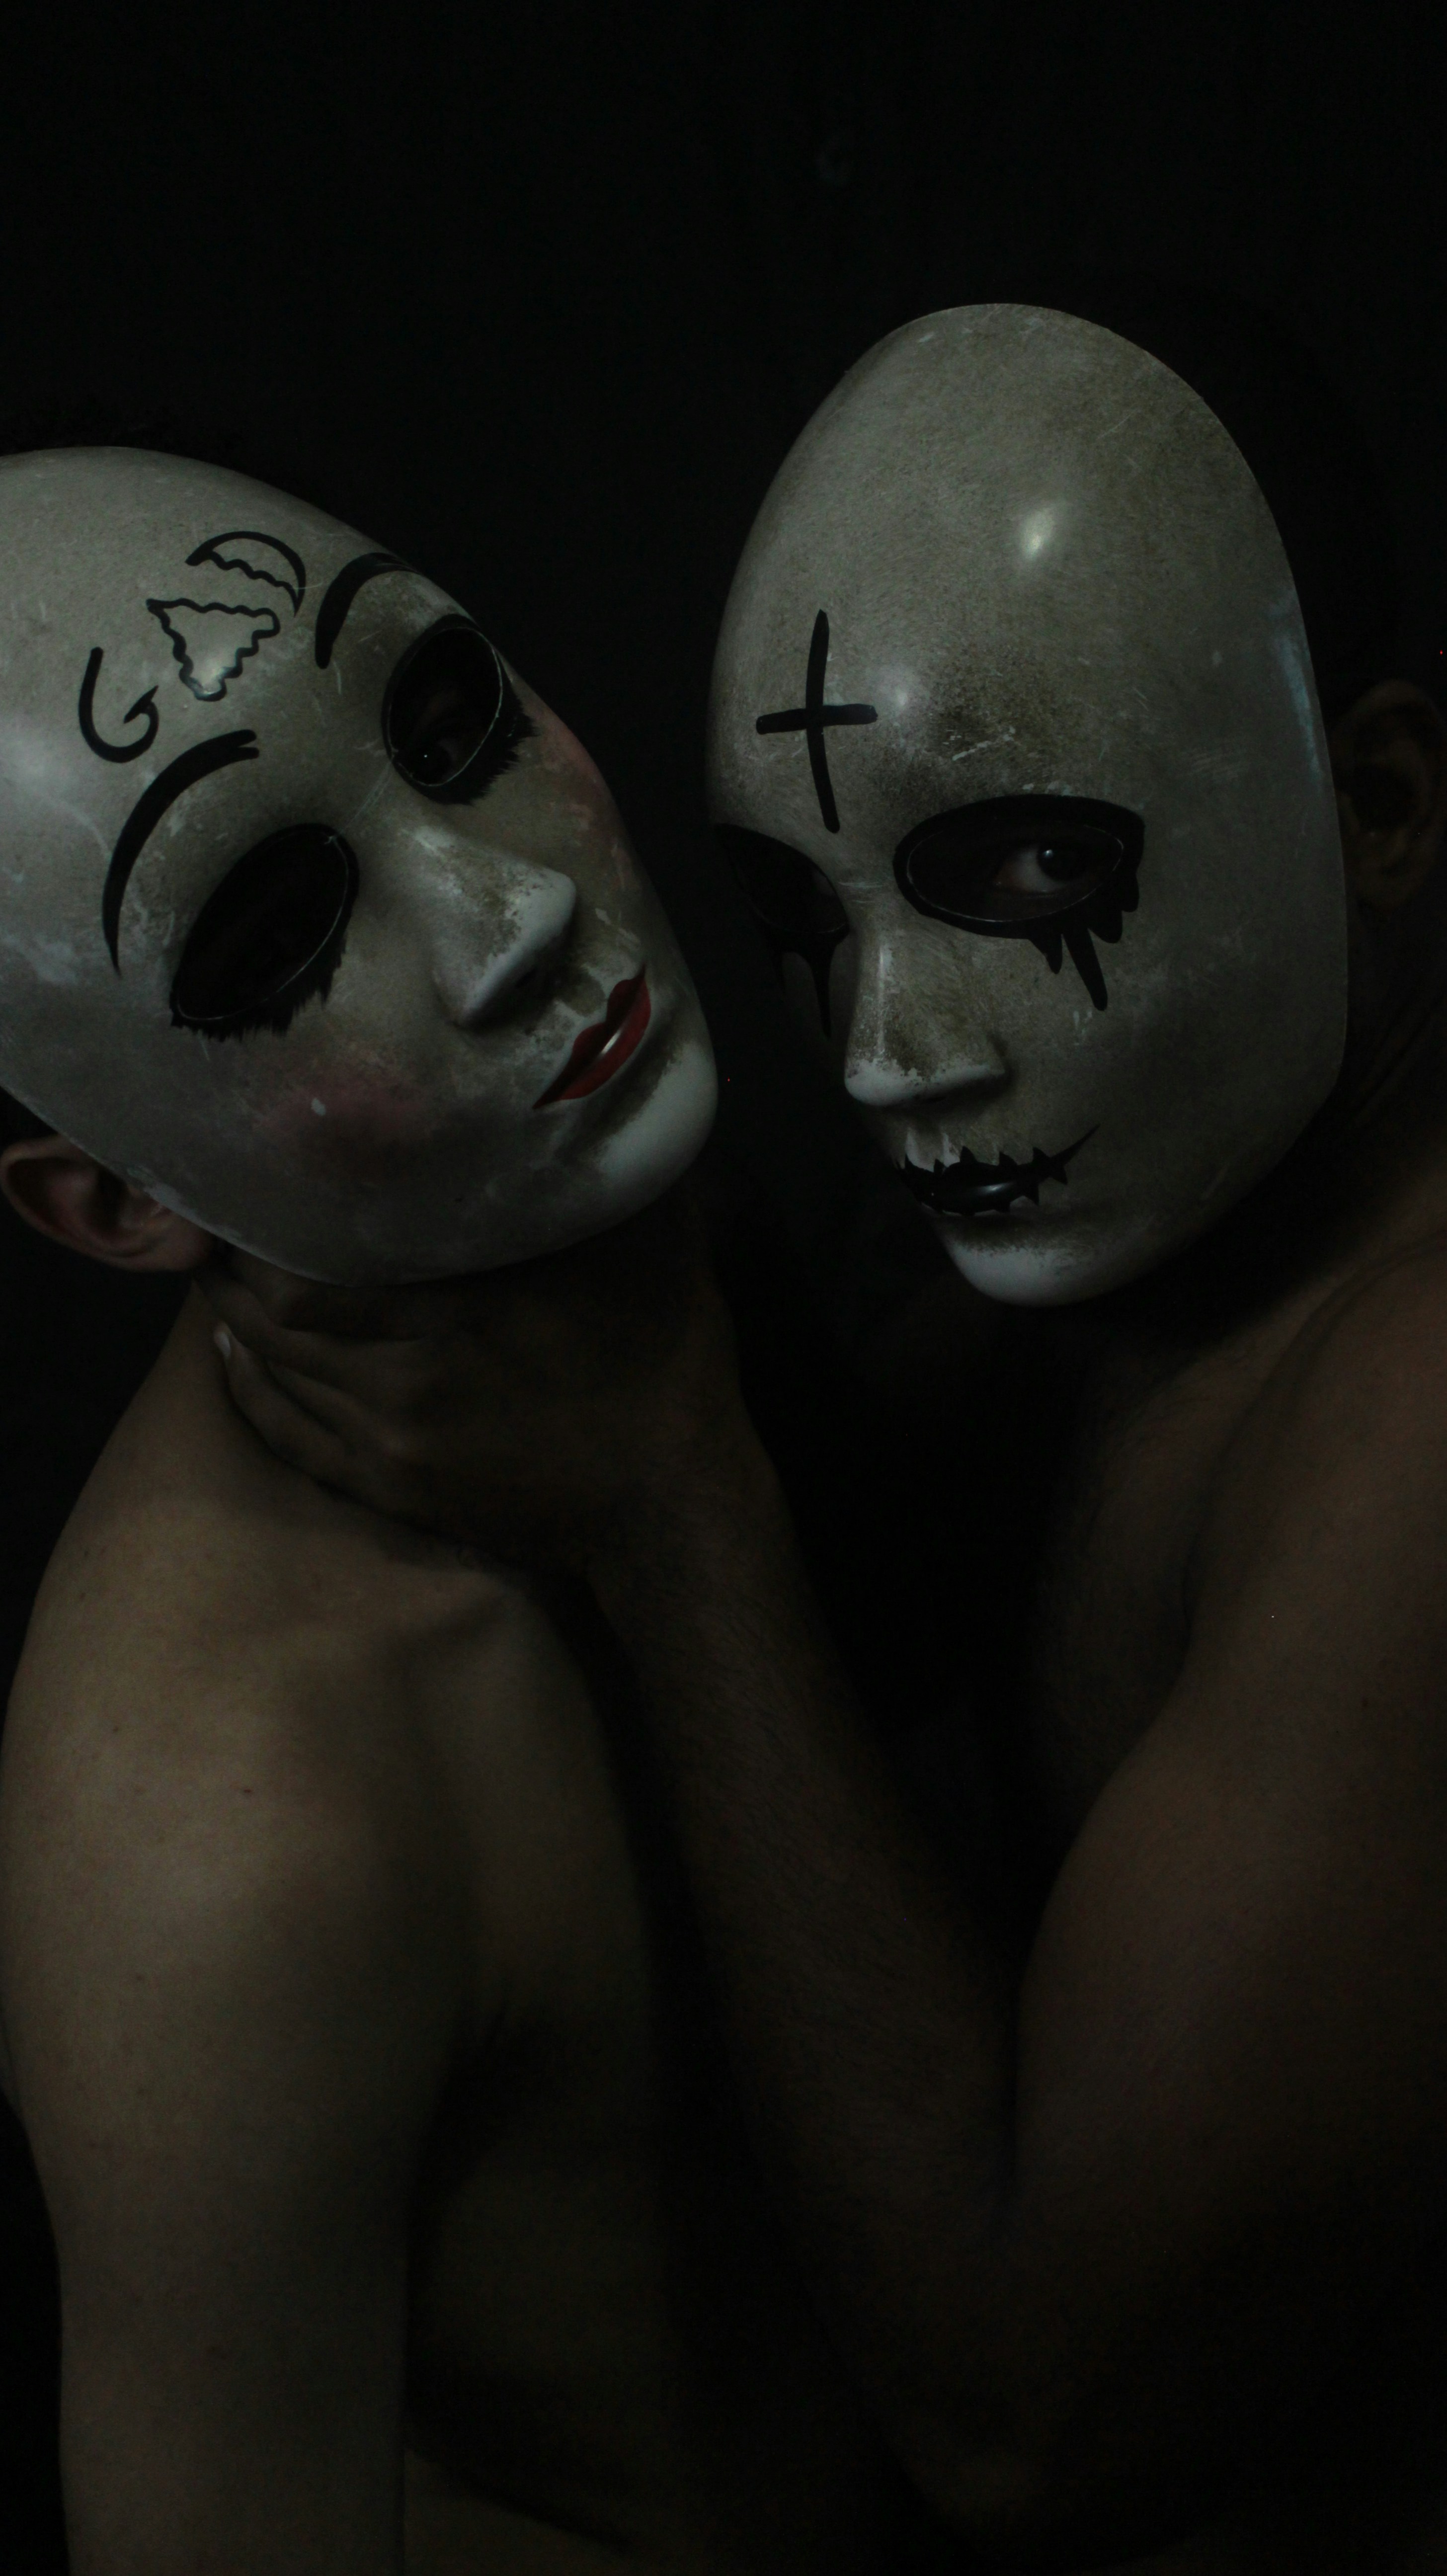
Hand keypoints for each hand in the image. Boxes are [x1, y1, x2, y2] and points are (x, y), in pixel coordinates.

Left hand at [198, 1181, 749, 1568]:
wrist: (672, 1504)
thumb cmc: (663, 1361)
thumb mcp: (647, 1245)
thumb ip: (596, 1167)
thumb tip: (576, 1083)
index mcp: (459, 1316)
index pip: (306, 1279)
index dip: (261, 1234)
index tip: (255, 1181)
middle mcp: (405, 1384)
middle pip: (271, 1324)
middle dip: (235, 1269)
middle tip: (221, 1217)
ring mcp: (393, 1446)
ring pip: (273, 1376)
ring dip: (236, 1321)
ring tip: (221, 1269)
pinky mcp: (395, 1490)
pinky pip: (291, 1438)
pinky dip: (251, 1390)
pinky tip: (235, 1354)